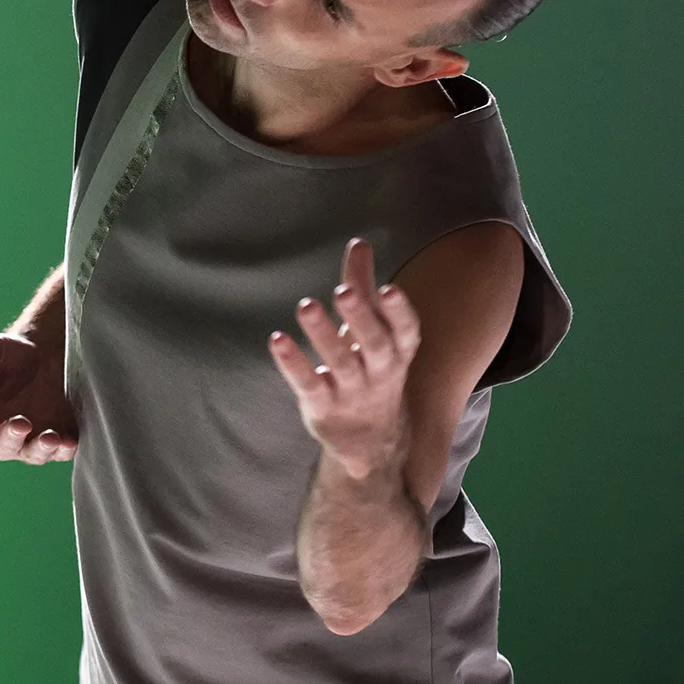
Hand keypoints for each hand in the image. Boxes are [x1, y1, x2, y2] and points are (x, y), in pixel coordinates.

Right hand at [0, 331, 76, 464]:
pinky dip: (64, 450)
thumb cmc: (10, 353)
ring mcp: (30, 441)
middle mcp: (1, 436)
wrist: (45, 353)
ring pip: (32, 454)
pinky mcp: (57, 440)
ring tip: (51, 437)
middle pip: (2, 447)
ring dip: (40, 449)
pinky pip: (60, 452)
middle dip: (12, 437)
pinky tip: (69, 441)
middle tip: (22, 422)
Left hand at [268, 238, 422, 478]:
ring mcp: (351, 393)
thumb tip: (358, 243)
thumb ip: (363, 286)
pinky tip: (278, 339)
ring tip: (306, 306)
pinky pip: (308, 384)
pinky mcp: (323, 406)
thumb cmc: (370, 370)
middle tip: (342, 291)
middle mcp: (379, 373)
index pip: (406, 332)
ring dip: (322, 335)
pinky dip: (293, 363)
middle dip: (361, 318)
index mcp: (397, 352)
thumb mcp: (371, 331)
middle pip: (375, 346)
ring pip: (340, 364)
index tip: (389, 288)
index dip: (399, 312)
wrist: (370, 441)